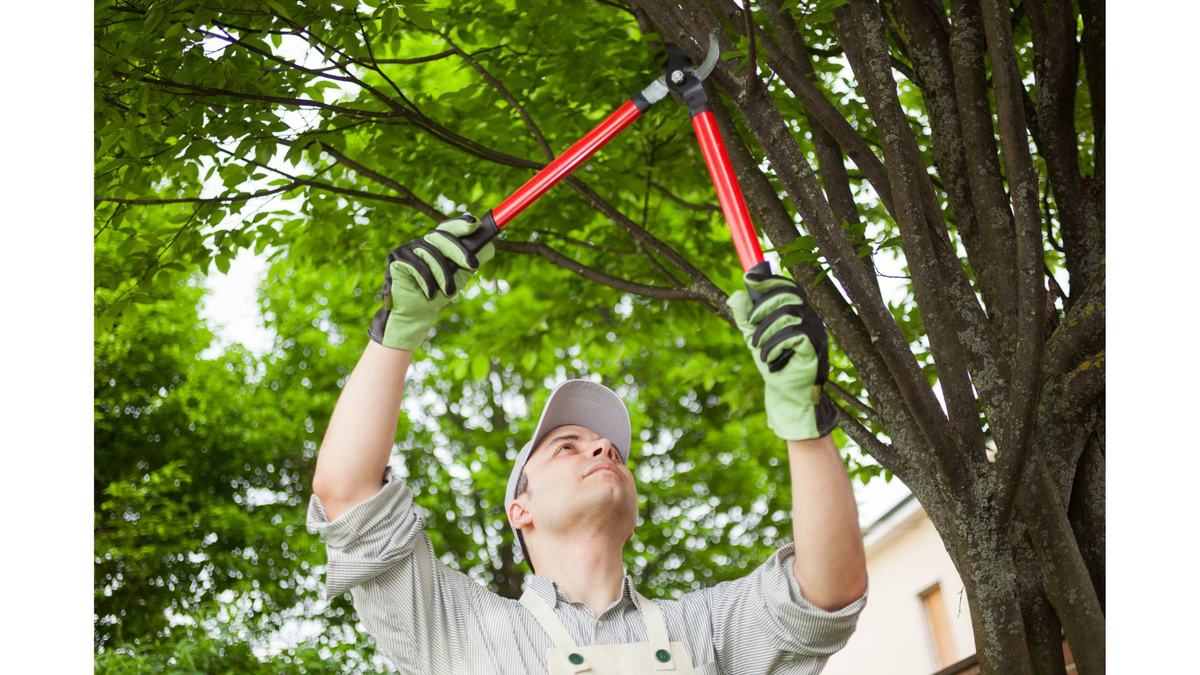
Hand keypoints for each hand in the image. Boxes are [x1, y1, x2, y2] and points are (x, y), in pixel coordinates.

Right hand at [368, 215, 495, 349]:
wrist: (417, 315)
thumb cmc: (438, 294)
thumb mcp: (460, 276)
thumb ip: (472, 260)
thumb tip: (490, 246)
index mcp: (436, 244)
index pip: (449, 228)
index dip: (460, 223)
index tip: (475, 223)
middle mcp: (421, 242)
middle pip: (440, 236)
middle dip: (459, 251)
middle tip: (473, 265)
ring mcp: (406, 249)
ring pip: (430, 253)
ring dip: (442, 275)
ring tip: (448, 293)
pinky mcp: (395, 259)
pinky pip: (416, 265)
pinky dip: (426, 281)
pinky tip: (429, 293)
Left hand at [726, 268, 836, 440]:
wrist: (786, 394)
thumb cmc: (773, 364)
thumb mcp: (754, 337)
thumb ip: (746, 317)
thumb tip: (736, 294)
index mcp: (797, 312)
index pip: (788, 286)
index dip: (769, 280)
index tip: (749, 280)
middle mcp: (810, 318)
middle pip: (788, 295)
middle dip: (763, 307)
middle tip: (750, 323)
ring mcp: (816, 332)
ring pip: (788, 314)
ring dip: (766, 330)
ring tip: (758, 348)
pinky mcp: (816, 347)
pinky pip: (794, 334)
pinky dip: (775, 345)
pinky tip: (770, 358)